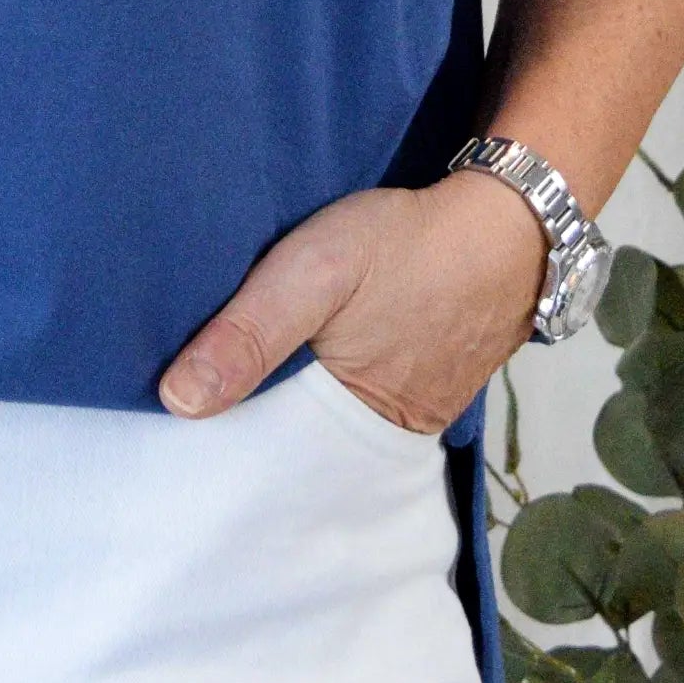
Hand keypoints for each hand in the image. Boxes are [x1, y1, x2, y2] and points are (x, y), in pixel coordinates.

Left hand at [158, 170, 547, 427]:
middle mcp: (387, 440)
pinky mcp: (426, 386)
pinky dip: (331, 386)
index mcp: (357, 430)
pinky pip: (363, 401)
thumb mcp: (314, 271)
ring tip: (242, 377)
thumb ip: (249, 332)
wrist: (511, 224)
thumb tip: (178, 402)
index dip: (225, 436)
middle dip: (254, 424)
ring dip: (292, 404)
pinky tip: (304, 361)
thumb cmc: (409, 245)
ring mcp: (413, 415)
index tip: (173, 420)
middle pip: (299, 446)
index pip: (269, 458)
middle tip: (197, 396)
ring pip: (331, 423)